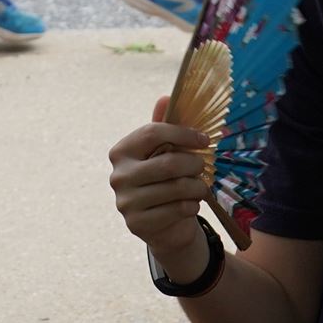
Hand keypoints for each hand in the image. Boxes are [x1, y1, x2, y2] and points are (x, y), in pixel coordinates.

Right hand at [108, 97, 230, 252]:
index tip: (204, 140)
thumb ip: (164, 127)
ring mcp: (125, 202)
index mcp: (121, 151)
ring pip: (177, 187)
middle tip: (204, 166)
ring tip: (200, 186)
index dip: (183, 133)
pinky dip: (192, 205)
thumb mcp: (163, 152)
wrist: (162, 225)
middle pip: (168, 162)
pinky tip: (190, 204)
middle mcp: (118, 176)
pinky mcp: (138, 224)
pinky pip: (178, 209)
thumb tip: (166, 97)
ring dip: (197, 186)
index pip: (153, 133)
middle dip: (194, 164)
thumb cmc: (164, 181)